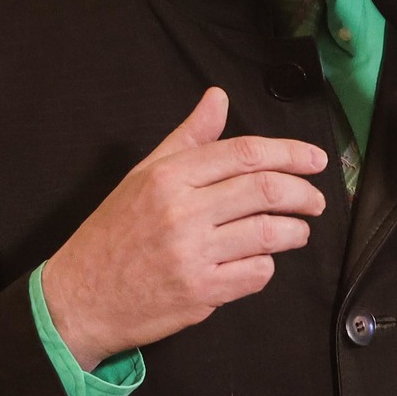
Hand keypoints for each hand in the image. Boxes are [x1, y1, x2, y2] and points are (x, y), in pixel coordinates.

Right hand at [40, 87, 328, 368]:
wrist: (79, 298)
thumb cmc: (114, 232)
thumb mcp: (144, 174)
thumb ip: (188, 137)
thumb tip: (218, 98)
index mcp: (169, 176)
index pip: (245, 153)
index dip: (289, 153)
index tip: (315, 159)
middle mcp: (182, 211)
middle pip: (264, 190)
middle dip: (303, 193)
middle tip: (317, 199)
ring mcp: (191, 254)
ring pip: (267, 234)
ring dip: (295, 232)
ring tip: (299, 230)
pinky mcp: (199, 293)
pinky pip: (254, 275)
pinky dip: (267, 266)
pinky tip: (261, 261)